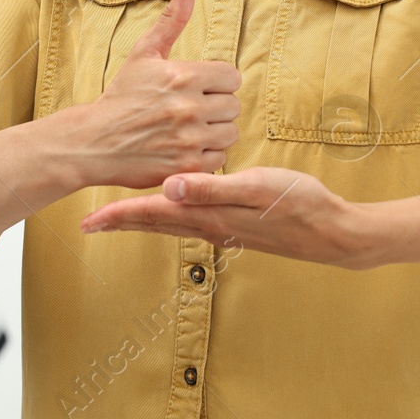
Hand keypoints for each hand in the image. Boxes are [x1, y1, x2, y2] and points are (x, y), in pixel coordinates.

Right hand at [71, 0, 241, 190]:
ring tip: (189, 128)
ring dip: (214, 131)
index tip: (197, 88)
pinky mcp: (188, 165)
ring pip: (229, 132)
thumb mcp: (144, 52)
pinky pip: (219, 157)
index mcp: (184, 76)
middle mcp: (189, 107)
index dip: (216, 82)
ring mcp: (189, 138)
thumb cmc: (122, 95)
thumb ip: (173, 17)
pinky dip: (207, 154)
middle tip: (190, 109)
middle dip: (215, 106)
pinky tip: (185, 147)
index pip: (232, 77)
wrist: (94, 141)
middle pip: (233, 105)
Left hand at [78, 167, 374, 269]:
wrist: (331, 232)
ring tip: (117, 218)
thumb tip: (169, 187)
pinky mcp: (234, 226)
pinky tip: (169, 211)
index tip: (87, 221)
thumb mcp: (255, 188)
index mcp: (209, 214)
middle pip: (153, 223)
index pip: (152, 214)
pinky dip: (168, 217)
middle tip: (87, 225)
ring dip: (141, 220)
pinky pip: (188, 223)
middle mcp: (209, 225)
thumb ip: (212, 187)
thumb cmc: (298, 203)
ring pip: (169, 224)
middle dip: (119, 222)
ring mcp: (222, 228)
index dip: (118, 216)